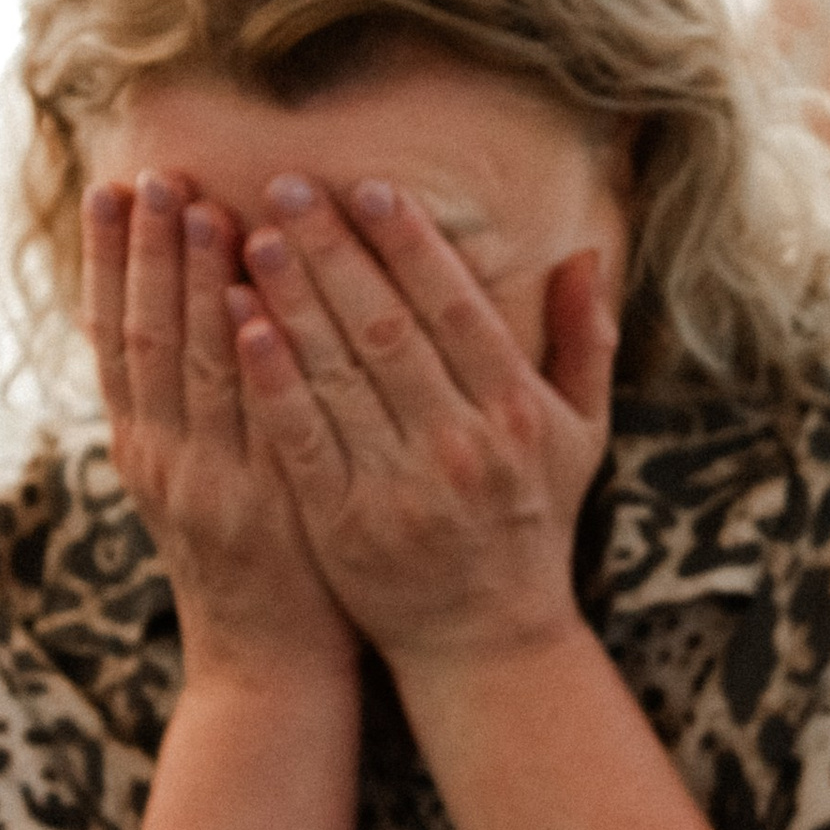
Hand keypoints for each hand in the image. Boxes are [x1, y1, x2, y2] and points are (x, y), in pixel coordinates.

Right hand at [86, 177, 354, 681]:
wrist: (268, 671)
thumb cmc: (255, 567)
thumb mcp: (201, 483)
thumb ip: (187, 410)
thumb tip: (177, 318)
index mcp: (143, 448)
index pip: (116, 336)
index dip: (114, 262)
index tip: (116, 186)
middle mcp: (161, 460)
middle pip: (143, 337)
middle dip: (145, 252)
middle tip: (152, 173)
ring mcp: (207, 485)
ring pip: (190, 368)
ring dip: (192, 284)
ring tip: (199, 208)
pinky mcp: (258, 510)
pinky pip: (252, 420)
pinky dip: (246, 361)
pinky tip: (252, 305)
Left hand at [229, 175, 616, 672]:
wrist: (488, 643)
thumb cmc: (532, 523)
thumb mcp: (582, 434)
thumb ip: (585, 342)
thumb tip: (589, 252)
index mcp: (517, 414)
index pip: (456, 308)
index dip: (410, 244)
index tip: (368, 187)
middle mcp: (462, 446)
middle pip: (388, 329)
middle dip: (335, 253)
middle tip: (287, 187)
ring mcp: (401, 488)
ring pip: (338, 376)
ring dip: (292, 301)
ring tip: (252, 237)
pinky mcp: (345, 524)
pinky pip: (302, 438)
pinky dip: (273, 379)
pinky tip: (240, 325)